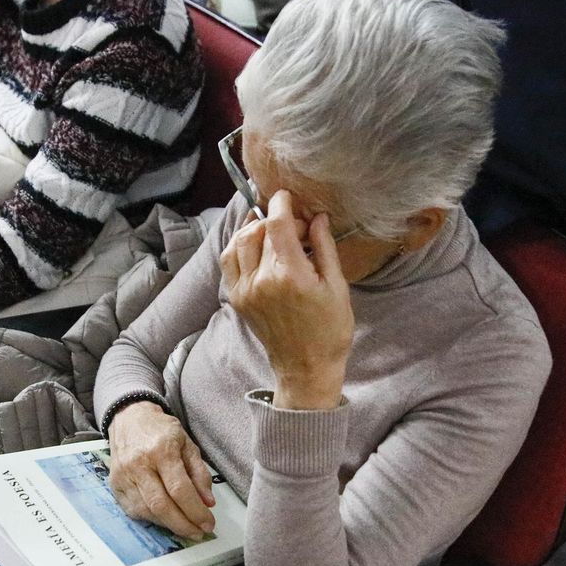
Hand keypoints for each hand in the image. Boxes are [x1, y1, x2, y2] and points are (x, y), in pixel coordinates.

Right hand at [106, 402, 215, 540]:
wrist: (129, 419)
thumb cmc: (161, 431)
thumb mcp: (187, 444)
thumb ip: (199, 473)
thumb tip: (208, 502)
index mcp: (161, 450)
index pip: (179, 489)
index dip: (195, 511)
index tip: (208, 523)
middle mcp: (139, 464)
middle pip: (161, 505)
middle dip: (183, 524)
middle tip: (199, 532)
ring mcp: (123, 476)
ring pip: (146, 511)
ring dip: (169, 525)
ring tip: (186, 527)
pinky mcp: (114, 485)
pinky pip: (134, 510)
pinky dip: (153, 519)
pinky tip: (166, 519)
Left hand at [220, 190, 352, 410]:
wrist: (305, 368)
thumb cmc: (329, 330)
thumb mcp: (337, 286)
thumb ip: (323, 247)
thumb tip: (316, 217)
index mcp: (290, 276)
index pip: (276, 223)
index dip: (281, 203)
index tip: (289, 197)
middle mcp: (261, 281)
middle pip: (257, 229)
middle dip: (275, 218)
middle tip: (295, 225)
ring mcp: (245, 290)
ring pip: (238, 242)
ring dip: (253, 228)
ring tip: (272, 229)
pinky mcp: (237, 299)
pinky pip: (229, 261)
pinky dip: (239, 246)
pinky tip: (255, 244)